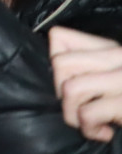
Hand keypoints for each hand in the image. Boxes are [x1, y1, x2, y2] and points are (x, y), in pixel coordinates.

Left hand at [50, 26, 121, 141]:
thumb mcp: (113, 72)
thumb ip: (90, 64)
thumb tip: (55, 69)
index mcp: (110, 47)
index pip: (58, 37)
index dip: (56, 64)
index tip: (73, 82)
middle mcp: (118, 57)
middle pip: (59, 64)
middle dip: (61, 94)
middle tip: (81, 107)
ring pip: (70, 89)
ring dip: (73, 114)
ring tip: (90, 122)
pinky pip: (87, 114)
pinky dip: (89, 129)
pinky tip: (104, 133)